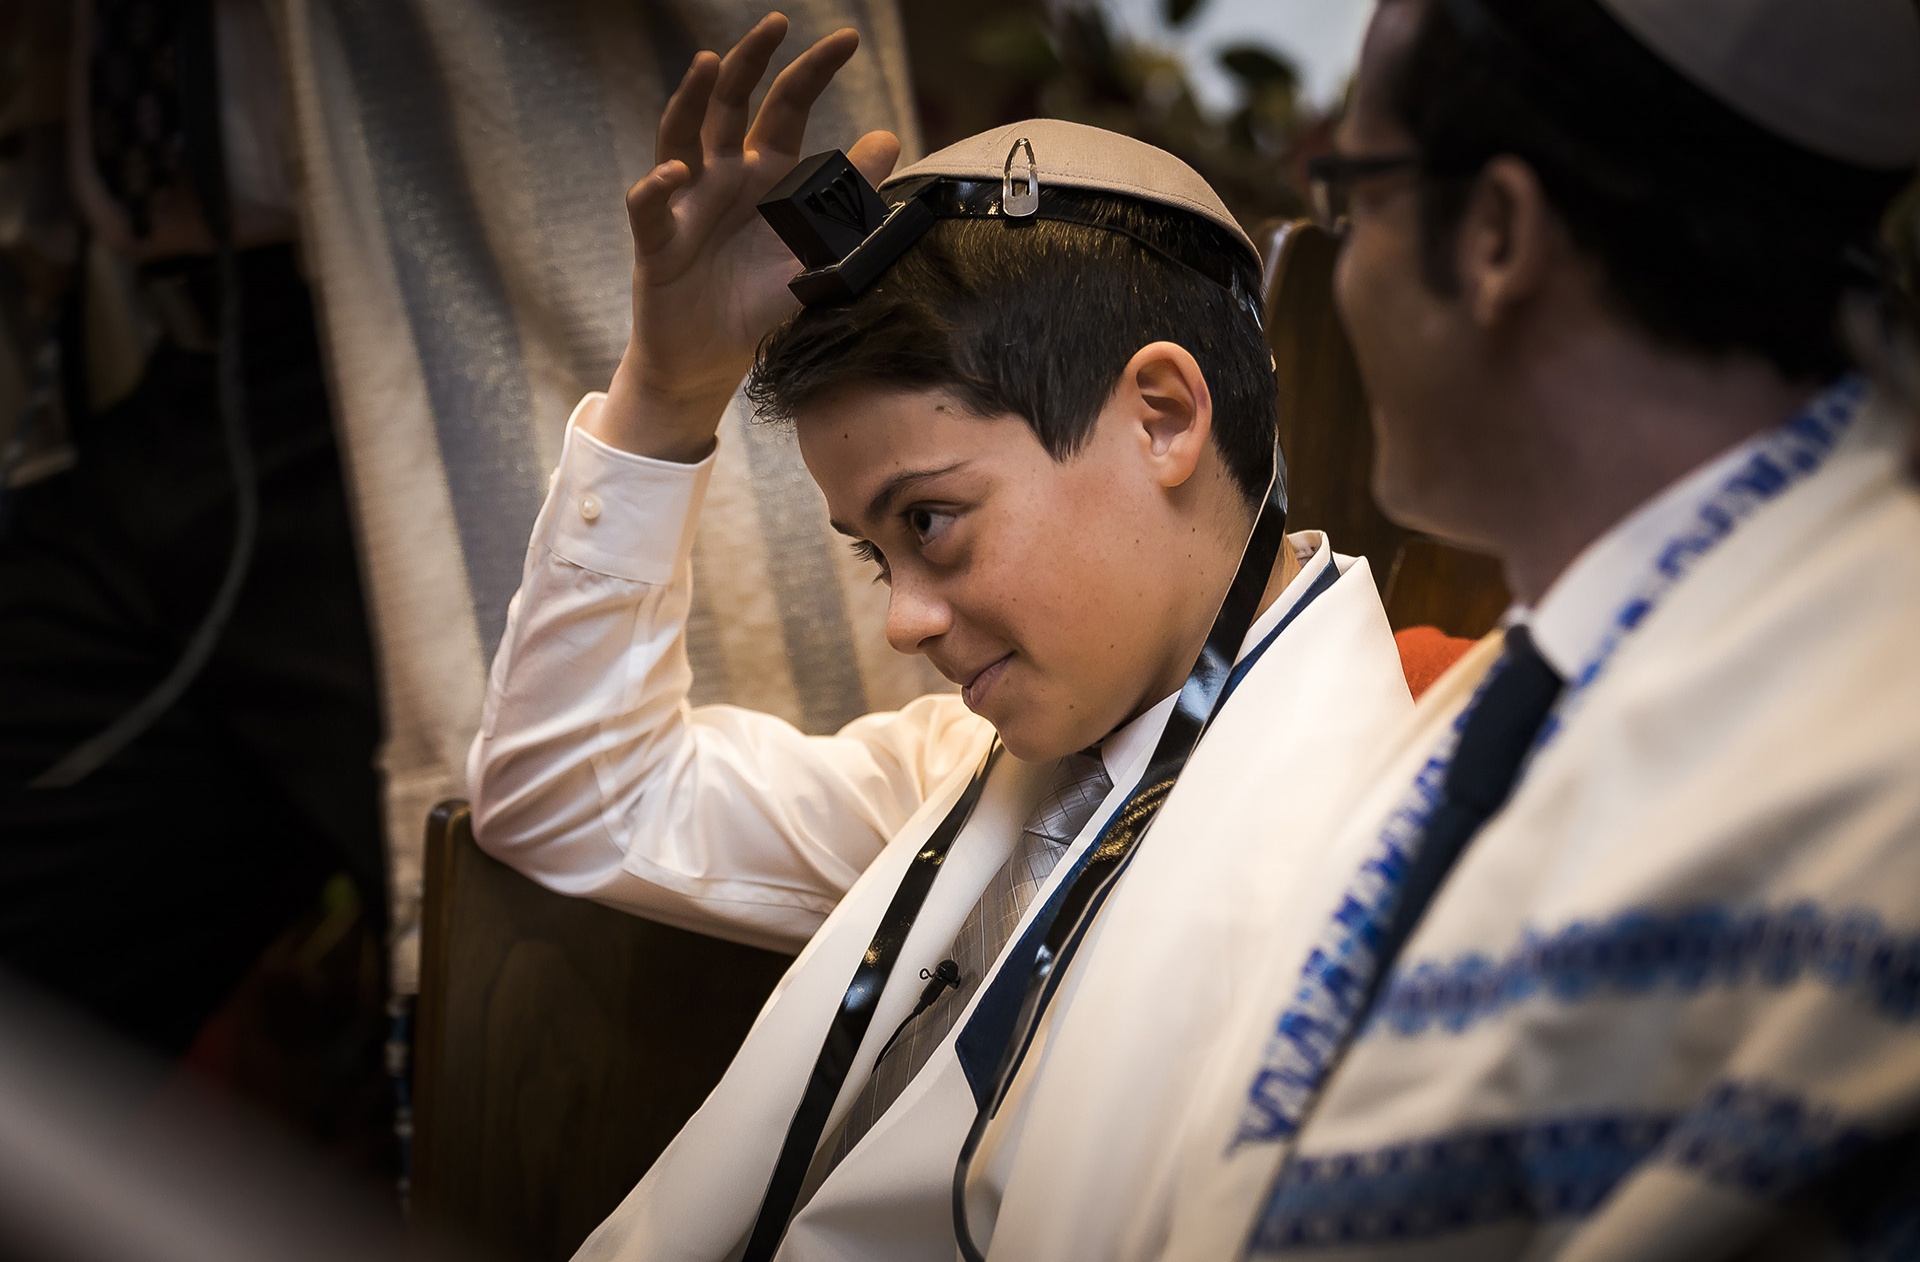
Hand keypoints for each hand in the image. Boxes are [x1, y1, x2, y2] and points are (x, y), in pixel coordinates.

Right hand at [591, 12, 901, 461]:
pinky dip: (658, 186)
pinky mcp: (658, 241)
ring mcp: (686, 204)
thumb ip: (849, 201)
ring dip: (692, 100)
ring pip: (681, 137)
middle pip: (730, 104)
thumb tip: (890, 138)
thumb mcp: (815, 250)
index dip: (812, 73)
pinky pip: (650, 207)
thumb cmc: (757, 303)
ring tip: (707, 65)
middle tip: (775, 23)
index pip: (786, 108)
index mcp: (765, 175)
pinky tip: (677, 171)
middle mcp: (723, 177)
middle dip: (750, 61)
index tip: (845, 39)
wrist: (711, 360)